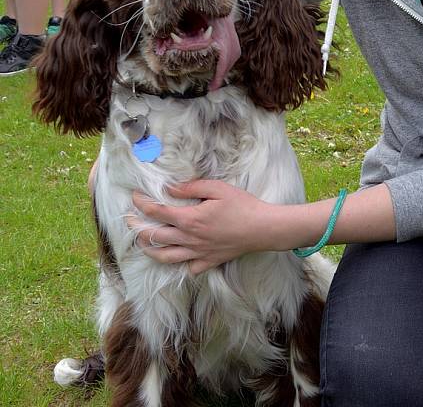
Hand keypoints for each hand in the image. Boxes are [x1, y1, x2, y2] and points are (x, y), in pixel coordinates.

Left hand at [129, 180, 274, 274]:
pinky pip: (188, 268)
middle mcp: (189, 239)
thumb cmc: (242, 205)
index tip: (134, 196)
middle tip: (128, 219)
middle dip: (136, 227)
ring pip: (165, 257)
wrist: (262, 228)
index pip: (157, 212)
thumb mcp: (218, 188)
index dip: (142, 204)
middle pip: (154, 236)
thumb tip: (170, 189)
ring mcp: (198, 253)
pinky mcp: (209, 262)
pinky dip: (180, 264)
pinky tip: (178, 257)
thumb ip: (192, 187)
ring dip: (149, 249)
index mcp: (190, 219)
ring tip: (142, 243)